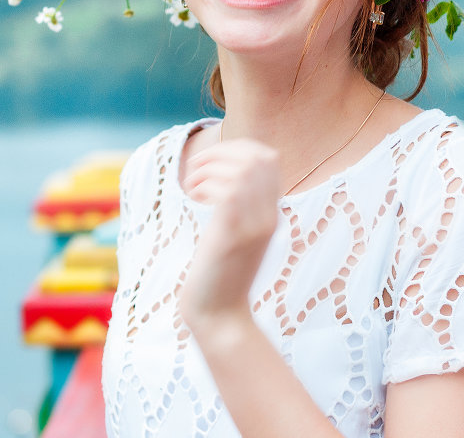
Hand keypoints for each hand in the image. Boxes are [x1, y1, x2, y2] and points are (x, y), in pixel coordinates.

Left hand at [179, 137, 281, 329]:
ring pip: (241, 169)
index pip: (269, 157)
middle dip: (222, 152)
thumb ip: (236, 206)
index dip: (239, 147)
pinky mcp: (233, 234)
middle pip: (259, 157)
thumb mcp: (234, 234)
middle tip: (197, 171)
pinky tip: (195, 198)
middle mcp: (268, 216)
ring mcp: (254, 225)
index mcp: (270, 213)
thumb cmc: (219, 274)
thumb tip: (219, 175)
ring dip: (209, 167)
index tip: (212, 161)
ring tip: (193, 186)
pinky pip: (227, 190)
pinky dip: (206, 184)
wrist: (220, 316)